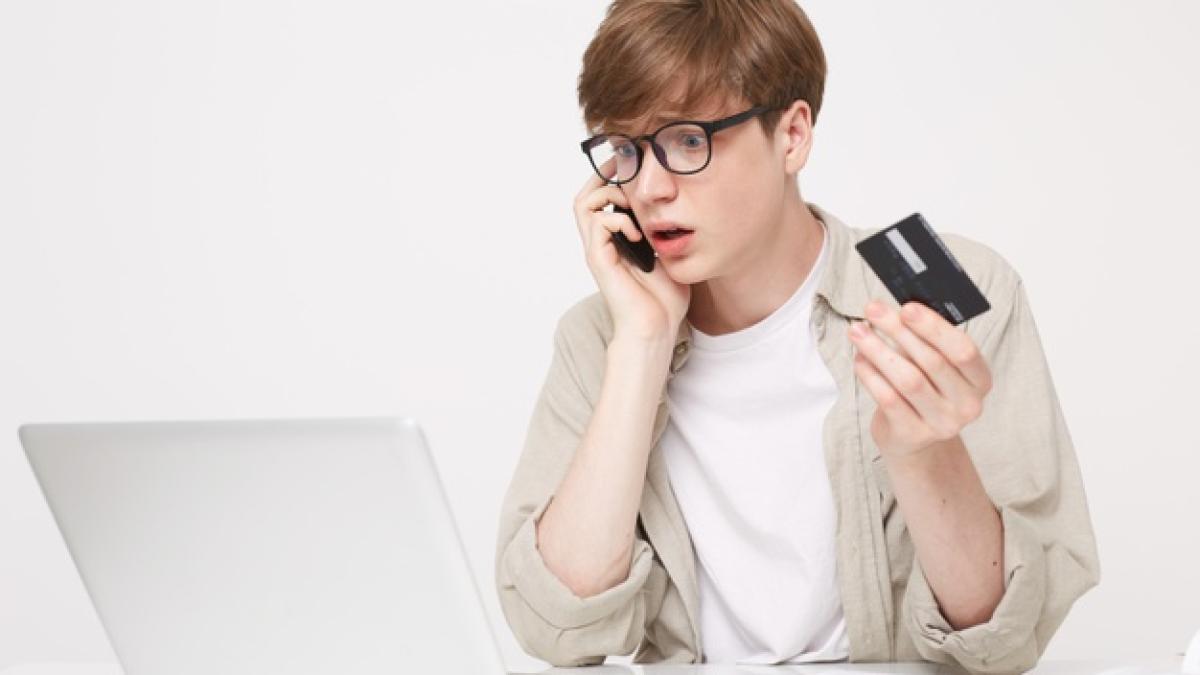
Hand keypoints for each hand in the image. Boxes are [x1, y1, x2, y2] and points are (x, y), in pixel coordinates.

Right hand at [572, 157, 690, 343]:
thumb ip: (667, 234)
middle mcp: (602, 244)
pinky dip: (618, 219)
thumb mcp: (670, 256)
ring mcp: (598, 251)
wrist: (656, 328)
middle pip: (584, 196)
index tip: (632, 166)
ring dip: (608, 195)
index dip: (612, 179)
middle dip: (603, 177)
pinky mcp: (599, 260)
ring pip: (584, 204)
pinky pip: (598, 223)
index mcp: (616, 241)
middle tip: (624, 170)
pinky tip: (637, 234)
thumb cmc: (664, 300)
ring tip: (630, 207)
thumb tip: (681, 212)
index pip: (601, 199)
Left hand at [848, 299, 992, 460]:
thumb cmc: (925, 389)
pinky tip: (859, 358)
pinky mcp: (913, 435)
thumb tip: (895, 310)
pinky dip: (870, 374)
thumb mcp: (935, 365)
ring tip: (858, 331)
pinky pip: (887, 399)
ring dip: (878, 350)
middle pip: (931, 361)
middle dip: (898, 331)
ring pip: (907, 379)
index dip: (934, 328)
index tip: (907, 307)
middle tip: (873, 310)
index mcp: (980, 380)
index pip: (963, 350)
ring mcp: (942, 424)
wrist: (913, 437)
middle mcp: (967, 405)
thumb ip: (924, 340)